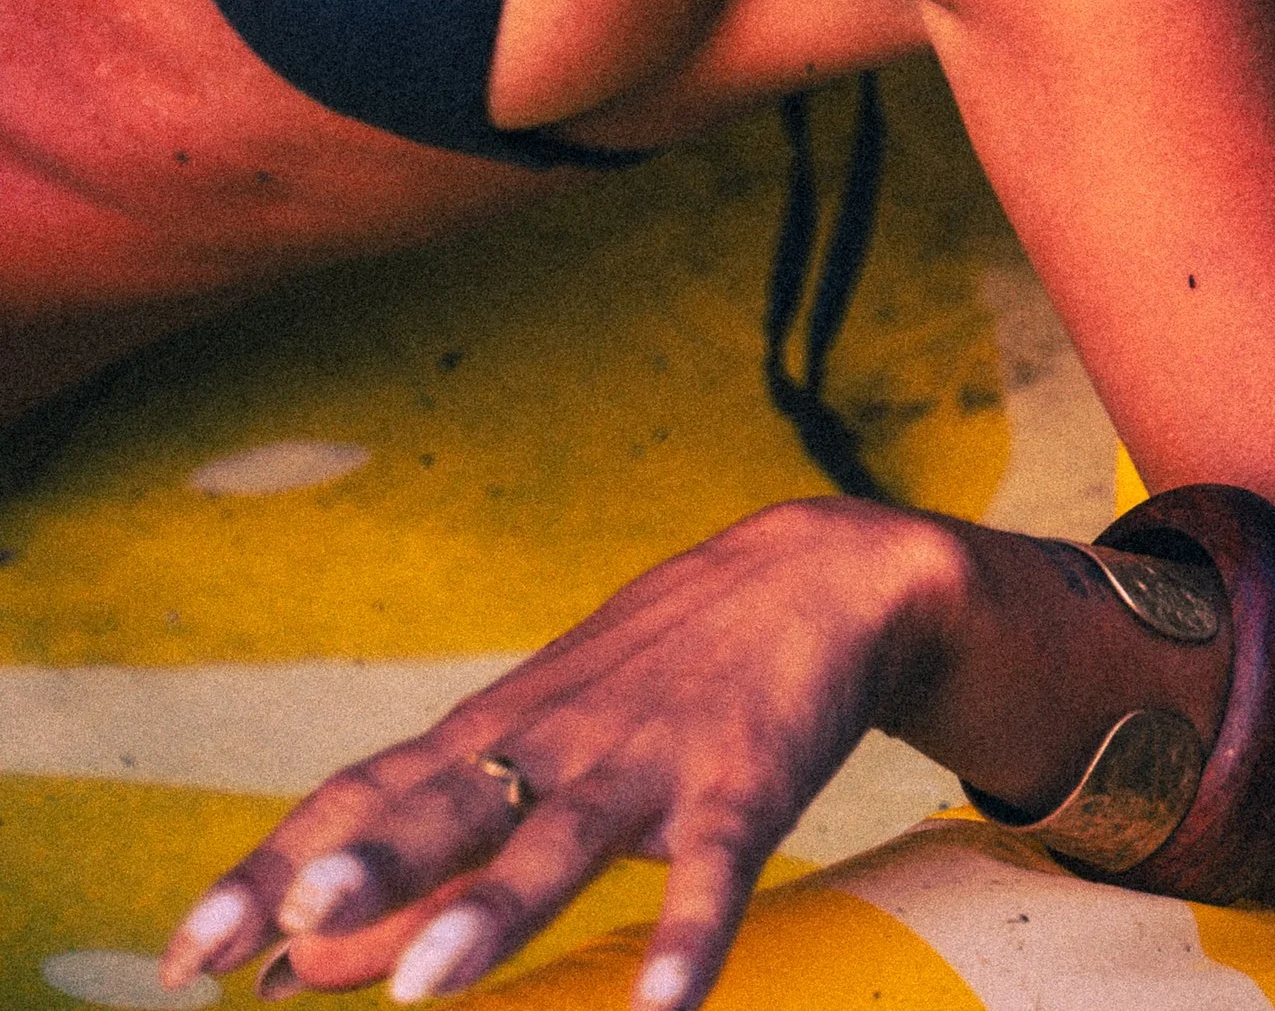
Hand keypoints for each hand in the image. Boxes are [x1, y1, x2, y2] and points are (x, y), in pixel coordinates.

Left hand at [160, 498, 950, 1010]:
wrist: (819, 572)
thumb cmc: (651, 676)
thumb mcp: (531, 745)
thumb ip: (422, 850)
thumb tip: (291, 958)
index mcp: (495, 735)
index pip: (363, 795)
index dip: (273, 871)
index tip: (189, 953)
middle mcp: (556, 743)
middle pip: (448, 804)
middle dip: (368, 868)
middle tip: (294, 927)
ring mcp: (651, 761)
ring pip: (563, 838)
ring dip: (494, 908)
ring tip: (426, 984)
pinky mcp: (745, 784)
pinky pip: (715, 868)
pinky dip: (689, 935)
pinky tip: (665, 1007)